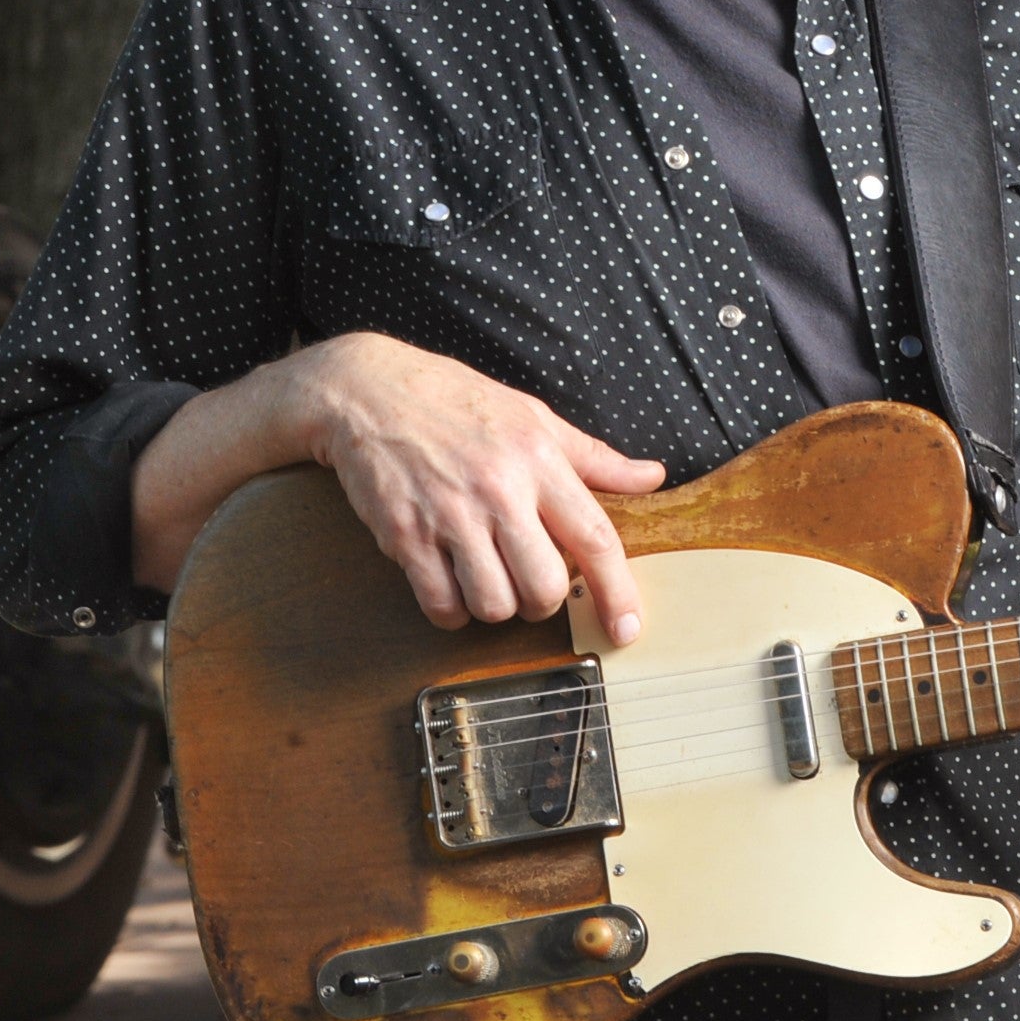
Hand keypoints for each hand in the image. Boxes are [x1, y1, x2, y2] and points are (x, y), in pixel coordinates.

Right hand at [128, 332, 666, 641]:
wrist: (368, 391)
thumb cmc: (457, 402)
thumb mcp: (533, 416)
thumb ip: (594, 457)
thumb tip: (652, 476)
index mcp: (539, 459)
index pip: (595, 537)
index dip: (617, 592)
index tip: (627, 629)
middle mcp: (499, 490)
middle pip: (545, 587)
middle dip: (542, 601)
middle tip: (529, 581)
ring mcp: (449, 514)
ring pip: (494, 604)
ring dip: (495, 607)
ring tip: (486, 578)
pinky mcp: (405, 534)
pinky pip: (441, 604)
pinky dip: (451, 611)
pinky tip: (449, 587)